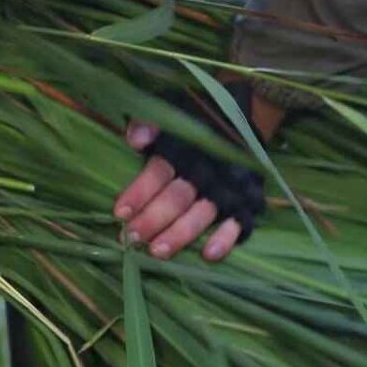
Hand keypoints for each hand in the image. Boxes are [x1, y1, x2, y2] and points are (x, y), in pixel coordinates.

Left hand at [113, 90, 282, 261]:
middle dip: (153, 219)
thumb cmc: (195, 118)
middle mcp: (206, 171)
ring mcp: (227, 188)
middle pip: (177, 198)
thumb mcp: (170, 111)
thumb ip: (150, 123)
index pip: (159, 172)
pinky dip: (226, 239)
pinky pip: (239, 223)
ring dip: (180, 235)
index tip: (119, 212)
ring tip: (157, 252)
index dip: (140, 192)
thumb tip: (135, 139)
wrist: (244, 112)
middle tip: (131, 238)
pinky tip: (208, 255)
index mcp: (184, 150)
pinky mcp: (247, 201)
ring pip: (202, 214)